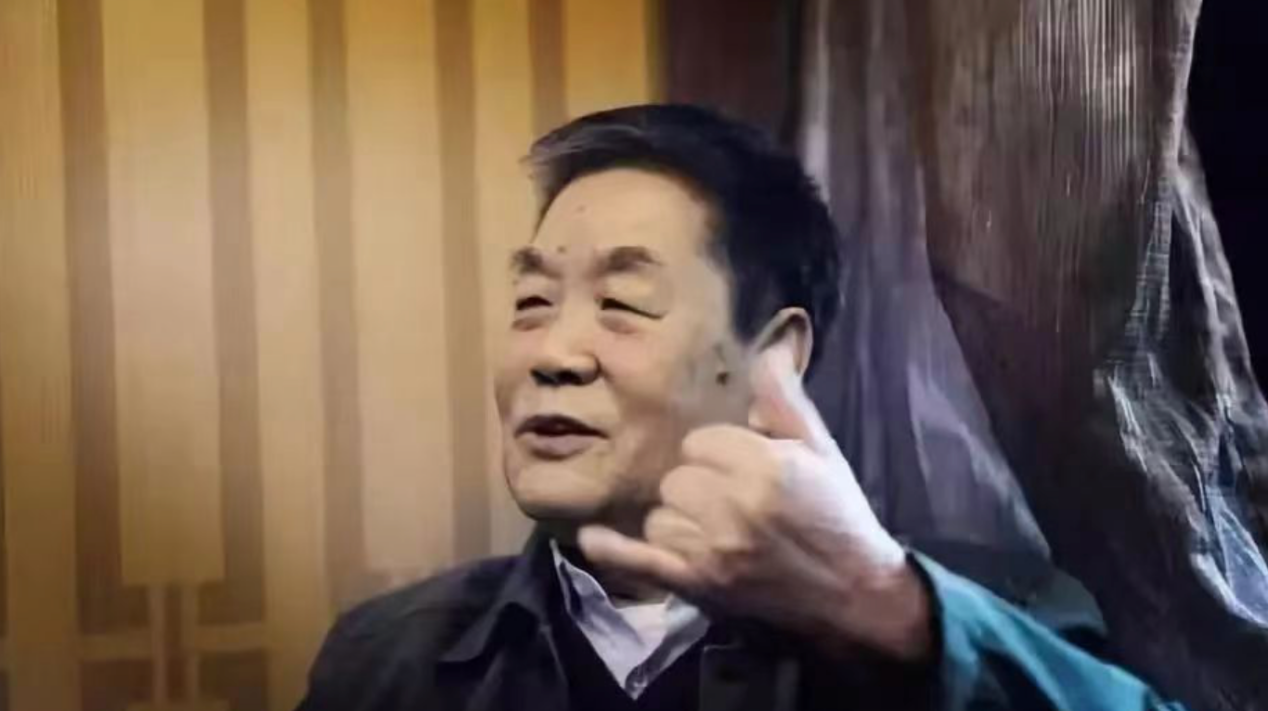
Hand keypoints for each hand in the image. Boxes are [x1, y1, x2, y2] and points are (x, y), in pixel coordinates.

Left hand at [577, 343, 932, 661]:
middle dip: (700, 487)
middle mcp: (734, 507)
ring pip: (660, 516)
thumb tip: (770, 341)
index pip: (701, 443)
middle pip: (676, 479)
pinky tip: (593, 538)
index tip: (746, 469)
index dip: (721, 454)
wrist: (855, 593)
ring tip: (716, 532)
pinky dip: (614, 550)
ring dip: (679, 522)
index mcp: (764, 467)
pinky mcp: (699, 586)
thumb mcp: (817, 447)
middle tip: (735, 504)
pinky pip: (641, 561)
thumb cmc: (836, 513)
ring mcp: (712, 551)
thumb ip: (784, 396)